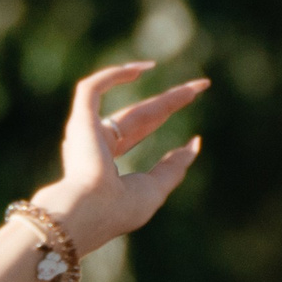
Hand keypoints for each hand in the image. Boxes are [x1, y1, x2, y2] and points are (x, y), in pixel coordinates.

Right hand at [28, 61, 206, 254]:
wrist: (90, 212)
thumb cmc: (119, 208)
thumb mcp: (156, 188)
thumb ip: (174, 165)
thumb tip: (195, 141)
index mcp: (104, 161)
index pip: (138, 132)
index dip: (162, 120)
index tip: (191, 121)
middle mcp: (93, 142)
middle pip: (140, 115)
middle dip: (170, 102)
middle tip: (200, 87)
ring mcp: (85, 131)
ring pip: (131, 105)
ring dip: (164, 97)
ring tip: (196, 88)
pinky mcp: (80, 120)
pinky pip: (93, 87)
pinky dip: (115, 75)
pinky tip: (145, 70)